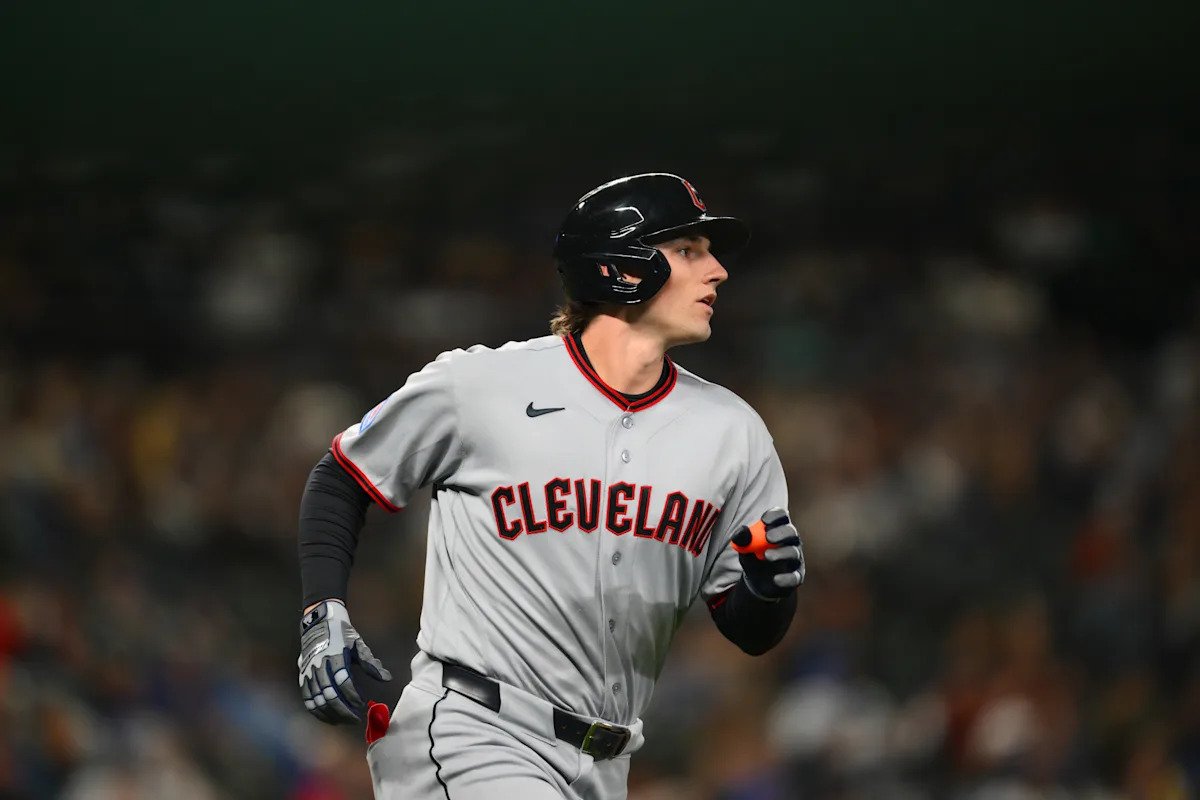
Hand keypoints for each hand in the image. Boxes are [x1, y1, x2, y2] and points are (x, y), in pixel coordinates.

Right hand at [297, 600, 391, 723]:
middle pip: (330, 694)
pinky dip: (316, 711)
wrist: (318, 622)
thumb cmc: (342, 633)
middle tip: (355, 719)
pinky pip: (307, 698)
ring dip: (331, 713)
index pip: (344, 681)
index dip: (353, 695)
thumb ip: (371, 664)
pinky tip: (327, 717)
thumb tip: (387, 678)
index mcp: (336, 656)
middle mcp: (320, 666)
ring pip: (318, 699)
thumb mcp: (358, 644)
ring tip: (343, 721)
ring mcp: (309, 672)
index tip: (362, 704)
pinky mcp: (302, 677)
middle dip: (343, 710)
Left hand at [731, 507, 805, 600]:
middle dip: (781, 533)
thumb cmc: (754, 558)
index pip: (781, 517)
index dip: (775, 516)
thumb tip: (742, 530)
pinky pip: (795, 576)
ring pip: (793, 553)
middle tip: (768, 537)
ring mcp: (795, 559)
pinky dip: (786, 577)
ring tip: (767, 556)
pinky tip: (776, 579)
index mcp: (779, 529)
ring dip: (781, 553)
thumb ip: (743, 540)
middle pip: (791, 532)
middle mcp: (791, 541)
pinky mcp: (796, 576)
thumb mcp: (744, 548)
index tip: (764, 521)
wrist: (757, 582)